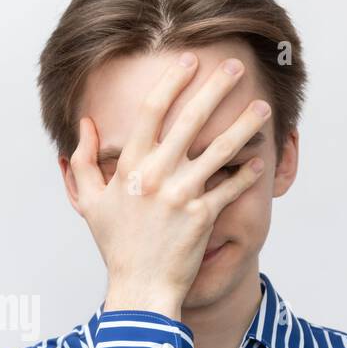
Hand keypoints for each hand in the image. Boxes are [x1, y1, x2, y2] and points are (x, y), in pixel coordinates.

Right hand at [69, 52, 269, 318]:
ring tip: (263, 107)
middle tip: (234, 66)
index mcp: (129, 166)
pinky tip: (258, 159)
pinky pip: (231, 186)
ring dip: (245, 124)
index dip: (173, 80)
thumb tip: (85, 125)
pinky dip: (247, 172)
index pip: (152, 110)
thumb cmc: (116, 244)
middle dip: (215, 88)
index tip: (189, 60)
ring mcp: (182, 195)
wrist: (140, 287)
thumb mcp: (90, 202)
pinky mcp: (203, 216)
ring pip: (220, 149)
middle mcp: (156, 175)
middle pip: (191, 119)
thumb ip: (83, 160)